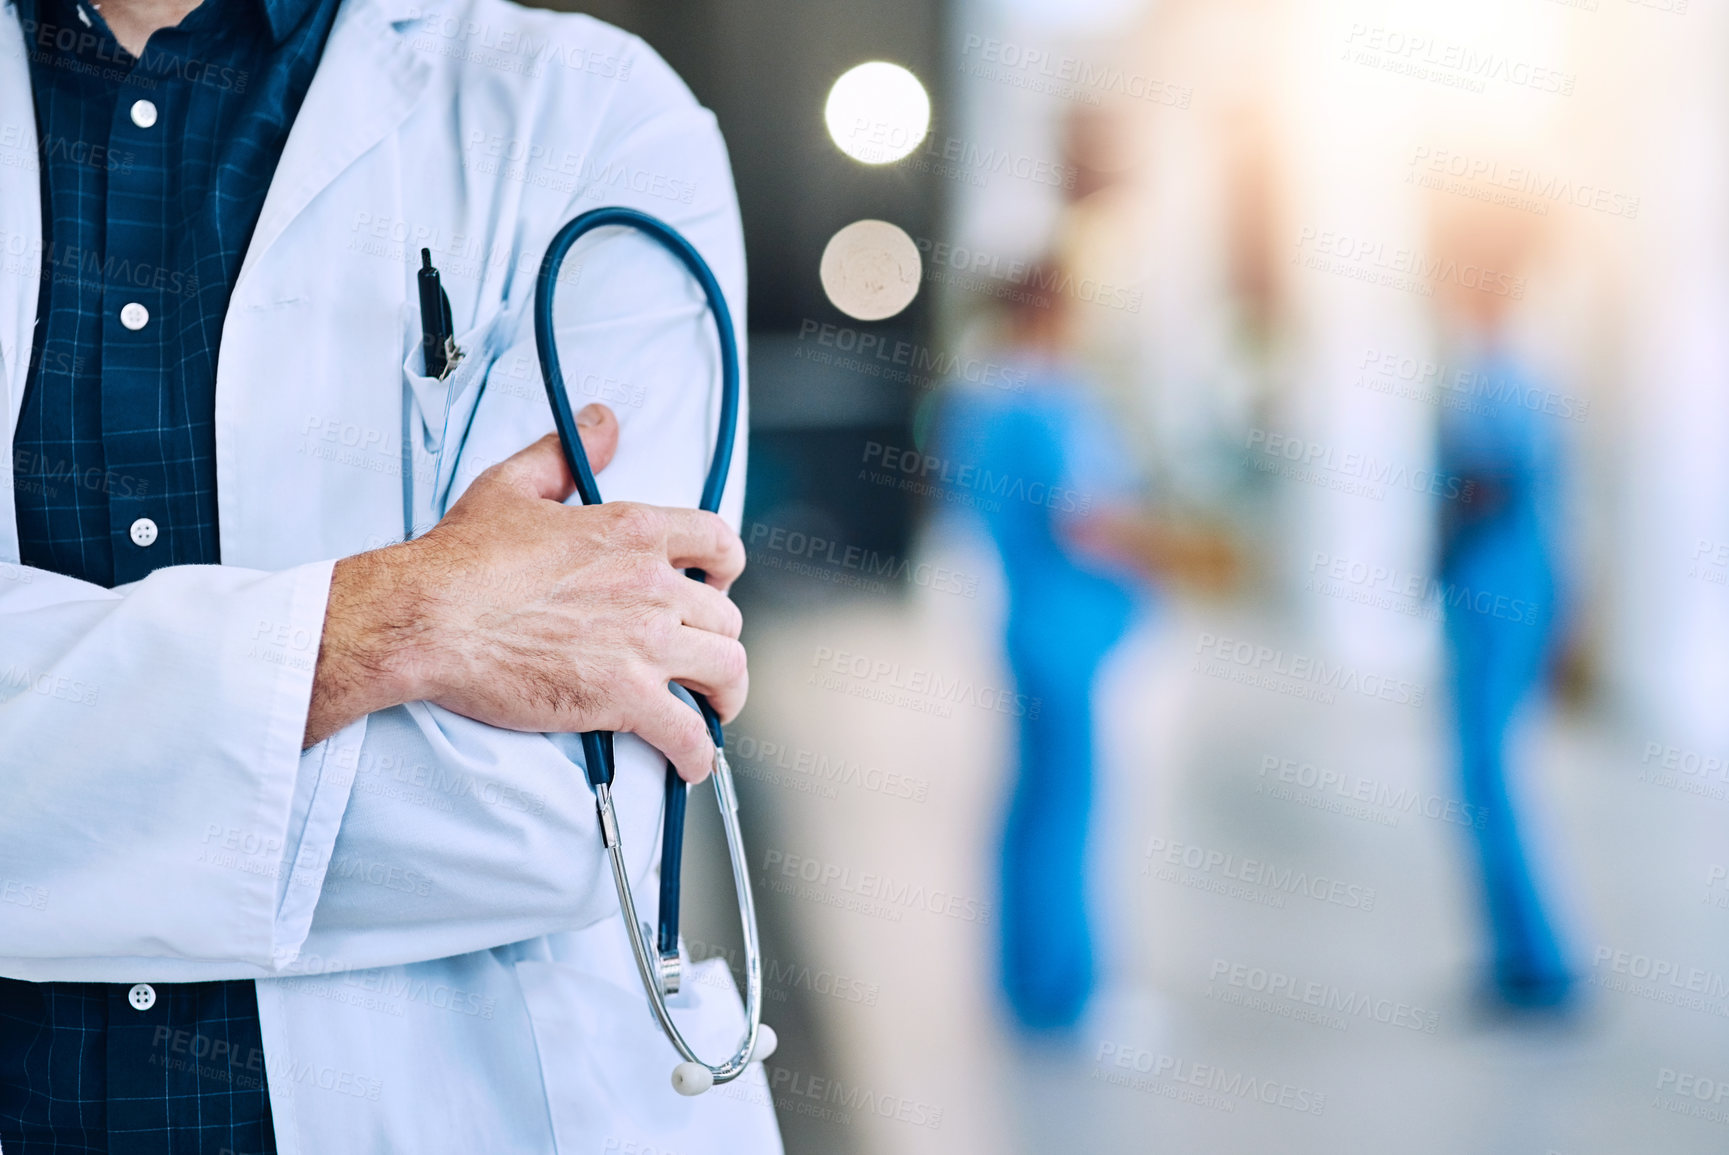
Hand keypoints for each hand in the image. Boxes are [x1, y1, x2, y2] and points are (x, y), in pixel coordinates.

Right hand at [305, 404, 746, 781]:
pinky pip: (688, 732)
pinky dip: (698, 753)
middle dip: (717, 639)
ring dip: (725, 695)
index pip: (720, 543)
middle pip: (726, 616)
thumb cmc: (460, 558)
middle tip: (700, 658)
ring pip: (725, 670)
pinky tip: (692, 763)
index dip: (725, 570)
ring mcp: (644, 642)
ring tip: (713, 710)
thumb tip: (602, 420)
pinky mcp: (624, 696)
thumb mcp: (514, 484)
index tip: (713, 588)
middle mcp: (653, 584)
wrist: (428, 617)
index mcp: (635, 530)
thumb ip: (566, 451)